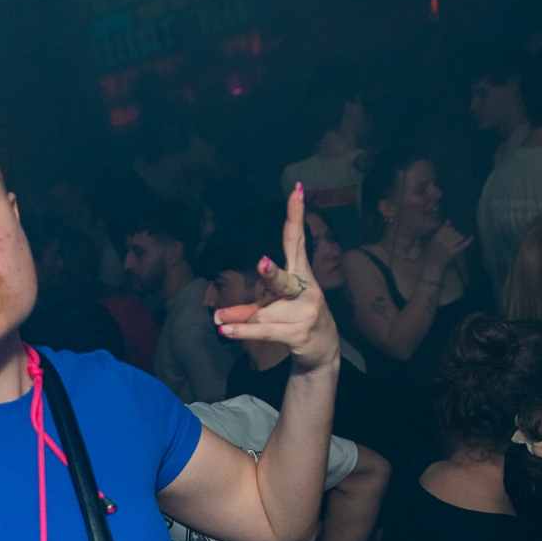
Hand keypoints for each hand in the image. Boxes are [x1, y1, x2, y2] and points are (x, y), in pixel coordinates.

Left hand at [212, 184, 341, 370]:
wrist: (323, 350)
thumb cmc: (295, 320)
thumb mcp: (273, 309)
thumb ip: (246, 309)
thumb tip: (217, 317)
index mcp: (302, 274)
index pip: (297, 241)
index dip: (296, 216)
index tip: (297, 191)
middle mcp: (306, 291)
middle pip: (284, 281)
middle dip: (272, 274)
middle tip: (261, 262)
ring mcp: (305, 313)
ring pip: (264, 313)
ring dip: (239, 318)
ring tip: (220, 321)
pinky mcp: (299, 333)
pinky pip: (265, 330)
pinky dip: (243, 331)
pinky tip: (226, 331)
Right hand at [425, 222, 472, 267]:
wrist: (433, 264)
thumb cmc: (434, 251)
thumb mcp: (435, 239)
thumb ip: (442, 229)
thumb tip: (449, 220)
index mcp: (437, 237)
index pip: (448, 228)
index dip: (450, 230)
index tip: (450, 234)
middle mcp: (442, 242)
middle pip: (454, 232)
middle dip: (455, 234)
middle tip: (453, 239)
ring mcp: (447, 247)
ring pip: (459, 237)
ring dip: (460, 237)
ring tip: (458, 240)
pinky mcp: (453, 253)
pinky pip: (462, 246)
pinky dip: (468, 241)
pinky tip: (471, 237)